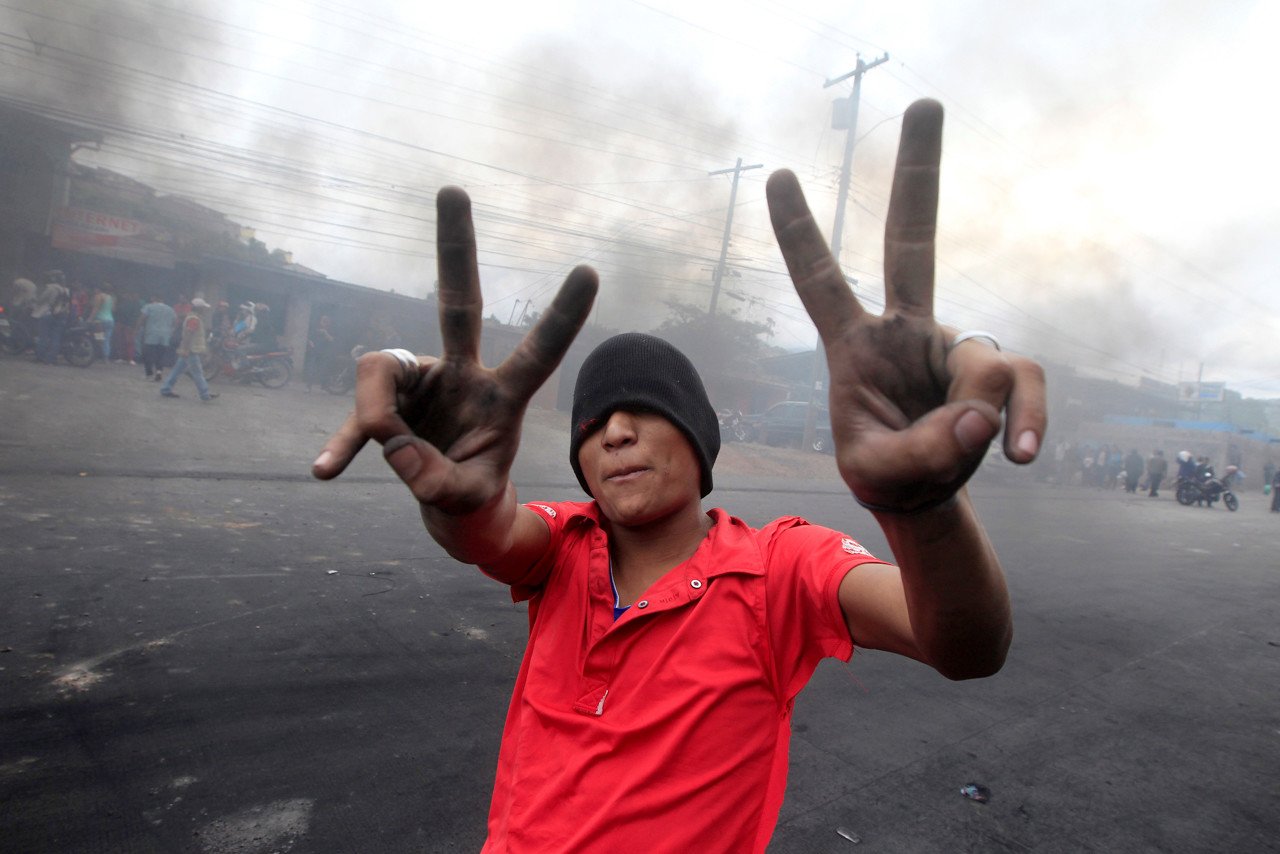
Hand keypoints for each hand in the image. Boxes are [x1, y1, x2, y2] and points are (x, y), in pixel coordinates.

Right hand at [312, 187, 597, 513]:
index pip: (539, 353)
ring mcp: (422, 380)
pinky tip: (326, 470)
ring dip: (374, 417)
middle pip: (458, 303)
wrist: (446, 504)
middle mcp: (463, 372)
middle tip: (452, 188)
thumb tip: (393, 444)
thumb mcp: (465, 499)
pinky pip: (356, 414)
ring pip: (380, 372)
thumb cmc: (470, 492)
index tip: (590, 271)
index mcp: (503, 396)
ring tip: (391, 456)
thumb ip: (437, 482)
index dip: (562, 316)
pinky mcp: (385, 402)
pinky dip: (342, 444)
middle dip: (456, 248)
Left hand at [767, 99, 1045, 511]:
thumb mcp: (880, 473)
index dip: (799, 233)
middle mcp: (905, 329)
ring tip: (964, 453)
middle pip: (913, 241)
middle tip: (925, 102)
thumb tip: (980, 415)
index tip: (776, 174)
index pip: (820, 282)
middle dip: (920, 172)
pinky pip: (1023, 383)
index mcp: (854, 347)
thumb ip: (921, 451)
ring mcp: (952, 345)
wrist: (925, 495)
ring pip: (984, 362)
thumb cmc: (885, 474)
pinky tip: (1024, 455)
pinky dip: (1029, 420)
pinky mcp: (995, 374)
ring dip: (982, 416)